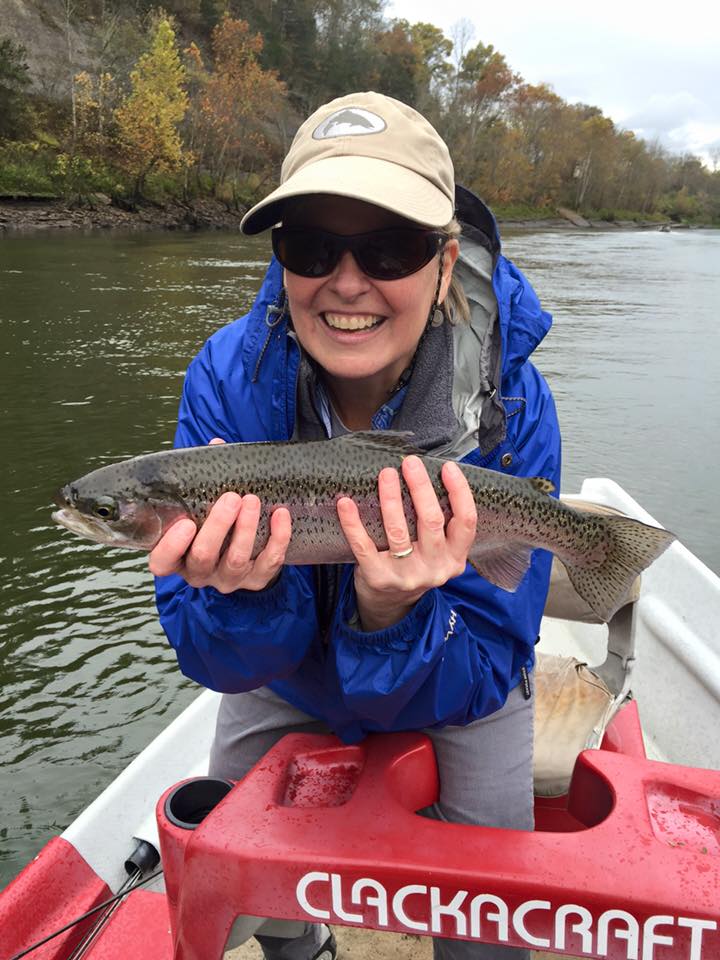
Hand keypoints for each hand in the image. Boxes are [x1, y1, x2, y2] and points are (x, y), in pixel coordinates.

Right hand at [148, 438, 291, 593]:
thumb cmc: (213, 519)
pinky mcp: (257, 580)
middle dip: (217, 527)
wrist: (245, 550)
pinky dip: (278, 539)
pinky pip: (269, 563)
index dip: (171, 546)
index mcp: (177, 556)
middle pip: (202, 558)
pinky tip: (280, 514)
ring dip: (246, 529)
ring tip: (252, 500)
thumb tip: (217, 445)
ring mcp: (228, 579)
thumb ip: (203, 479)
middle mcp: (200, 572)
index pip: (162, 562)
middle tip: (231, 498)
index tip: (186, 523)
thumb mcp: (202, 502)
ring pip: (236, 561)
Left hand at [336, 455, 476, 630]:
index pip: (466, 521)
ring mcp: (406, 575)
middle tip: (410, 463)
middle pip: (431, 521)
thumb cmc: (415, 564)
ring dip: (391, 498)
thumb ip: (441, 525)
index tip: (447, 467)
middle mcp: (435, 568)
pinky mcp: (378, 578)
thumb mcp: (438, 552)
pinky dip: (353, 523)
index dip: (459, 492)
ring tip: (386, 474)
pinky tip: (346, 503)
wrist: (390, 605)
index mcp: (455, 558)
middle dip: (421, 487)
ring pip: (399, 531)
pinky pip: (364, 546)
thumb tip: (430, 476)